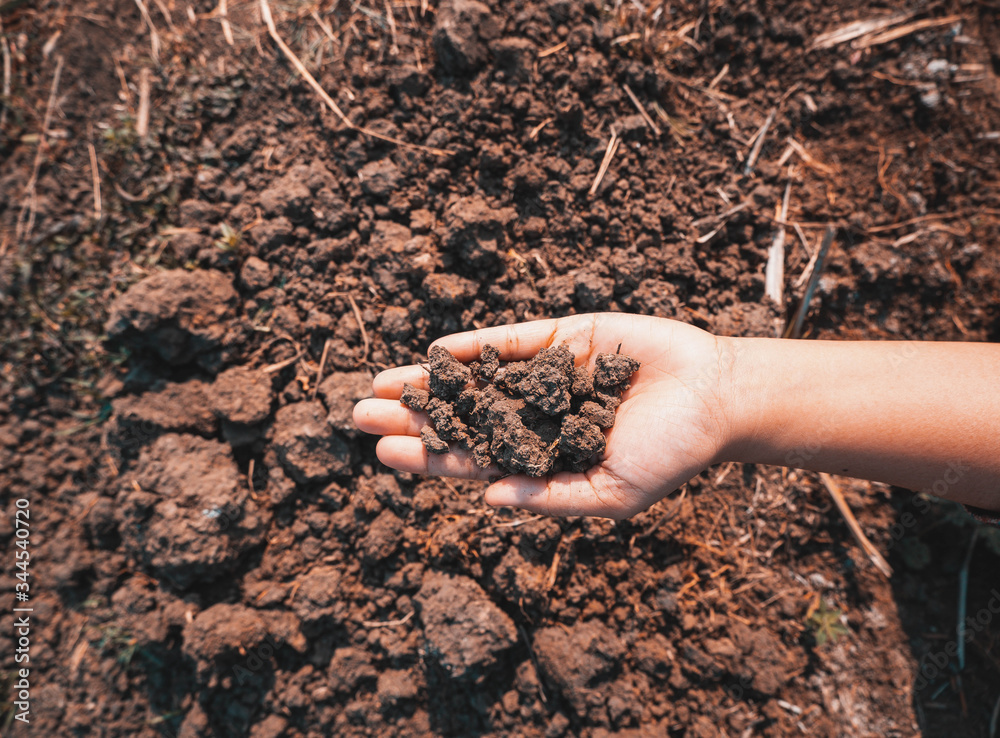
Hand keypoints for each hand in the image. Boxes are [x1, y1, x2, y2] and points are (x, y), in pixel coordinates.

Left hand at [353, 313, 735, 518]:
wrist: (714, 396)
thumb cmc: (669, 453)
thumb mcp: (612, 492)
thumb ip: (550, 496)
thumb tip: (486, 499)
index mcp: (539, 456)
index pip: (472, 459)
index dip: (428, 457)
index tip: (383, 455)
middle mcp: (533, 415)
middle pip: (460, 416)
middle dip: (411, 417)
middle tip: (357, 416)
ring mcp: (545, 375)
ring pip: (474, 378)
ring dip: (428, 381)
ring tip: (379, 383)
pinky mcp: (562, 338)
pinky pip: (511, 342)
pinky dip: (475, 347)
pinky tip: (437, 351)